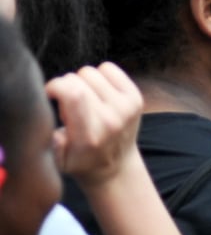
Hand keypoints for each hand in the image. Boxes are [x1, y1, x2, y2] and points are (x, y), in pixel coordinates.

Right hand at [46, 64, 144, 186]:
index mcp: (89, 134)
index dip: (55, 86)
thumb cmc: (82, 161)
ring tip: (85, 101)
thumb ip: (51, 141)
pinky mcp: (135, 97)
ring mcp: (127, 106)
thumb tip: (54, 125)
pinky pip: (108, 68)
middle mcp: (111, 119)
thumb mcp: (59, 160)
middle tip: (70, 106)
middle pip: (77, 78)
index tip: (50, 94)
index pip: (73, 94)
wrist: (117, 166)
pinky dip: (100, 75)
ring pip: (91, 71)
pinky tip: (98, 93)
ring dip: (82, 82)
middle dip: (66, 86)